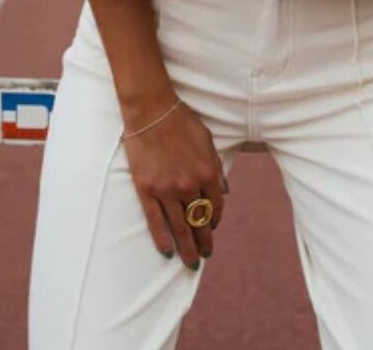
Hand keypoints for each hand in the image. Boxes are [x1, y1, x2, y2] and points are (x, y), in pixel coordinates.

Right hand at [122, 99, 227, 269]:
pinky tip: (167, 252)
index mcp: (208, 172)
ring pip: (181, 227)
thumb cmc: (181, 121)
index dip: (216, 219)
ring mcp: (168, 190)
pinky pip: (156, 222)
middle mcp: (190, 185)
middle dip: (204, 241)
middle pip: (200, 221)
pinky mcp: (147, 191)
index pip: (216, 205)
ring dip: (187, 247)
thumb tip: (225, 190)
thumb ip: (216, 167)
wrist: (152, 111)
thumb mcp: (207, 141)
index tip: (213, 226)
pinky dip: (162, 239)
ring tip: (191, 262)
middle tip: (205, 255)